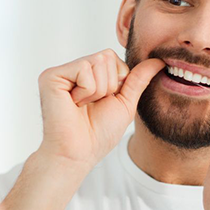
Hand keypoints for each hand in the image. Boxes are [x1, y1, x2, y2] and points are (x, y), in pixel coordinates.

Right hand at [37, 49, 164, 168]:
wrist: (79, 153)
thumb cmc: (98, 133)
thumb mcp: (125, 102)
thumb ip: (138, 79)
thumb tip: (158, 60)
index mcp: (87, 75)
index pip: (113, 58)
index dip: (117, 82)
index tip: (102, 102)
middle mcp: (72, 70)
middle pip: (106, 56)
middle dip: (108, 85)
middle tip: (91, 105)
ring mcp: (60, 72)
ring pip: (97, 61)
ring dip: (98, 90)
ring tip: (82, 106)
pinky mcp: (51, 76)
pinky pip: (84, 69)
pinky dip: (86, 91)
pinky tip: (73, 104)